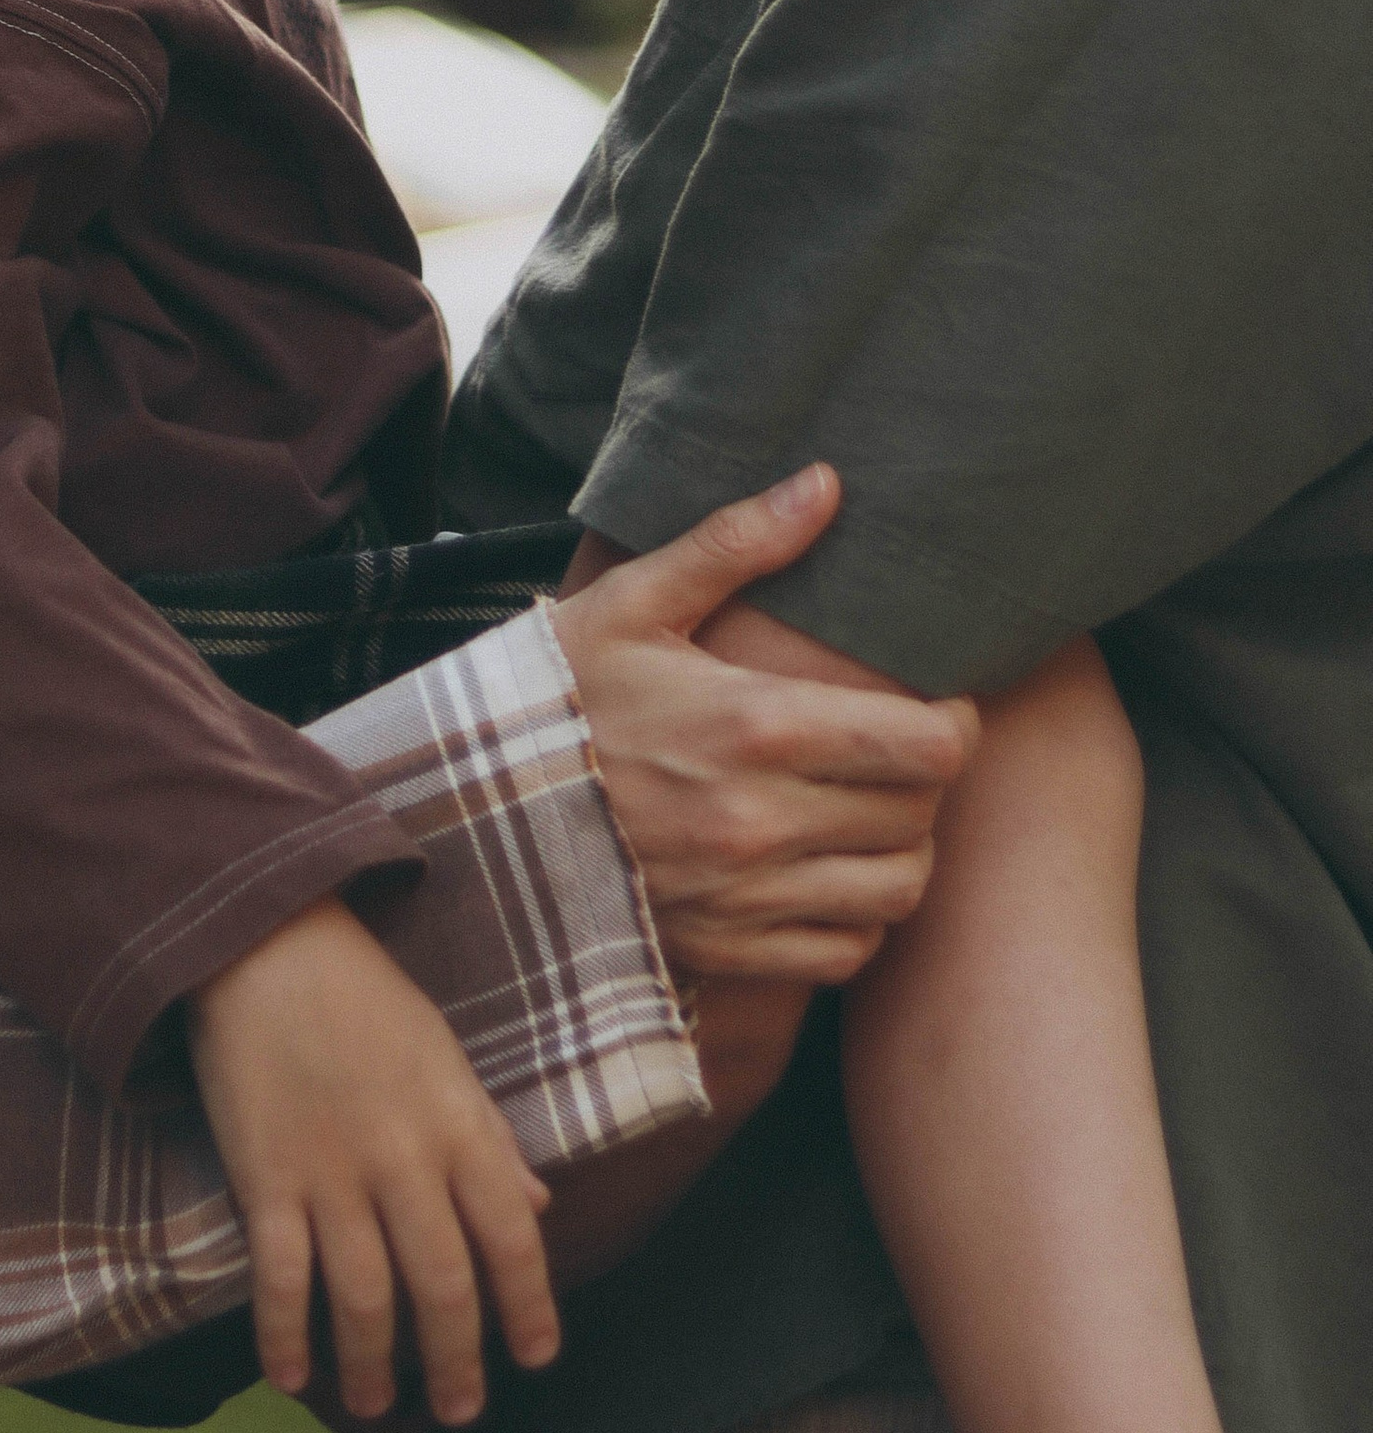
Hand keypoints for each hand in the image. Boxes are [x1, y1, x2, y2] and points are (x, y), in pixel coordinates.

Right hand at [186, 894, 556, 1427]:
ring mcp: (331, 1172)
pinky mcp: (265, 1176)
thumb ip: (491, 1137)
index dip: (530, 1305)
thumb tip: (539, 1207)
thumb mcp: (445, 1055)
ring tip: (375, 1404)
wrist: (265, 943)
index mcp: (457, 1121)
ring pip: (365, 1297)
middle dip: (455, 1360)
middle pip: (443, 1286)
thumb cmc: (365, 997)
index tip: (535, 1356)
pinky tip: (293, 1376)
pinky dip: (286, 1334)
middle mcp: (404, 1157)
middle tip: (460, 1408)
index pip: (512, 1236)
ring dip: (373, 1365)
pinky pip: (280, 1276)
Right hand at [552, 465, 977, 982]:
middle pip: (920, 814)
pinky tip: (830, 873)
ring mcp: (747, 894)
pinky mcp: (729, 949)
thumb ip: (736, 542)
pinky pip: (847, 950)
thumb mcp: (636, 601)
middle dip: (925, 779)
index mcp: (756, 723)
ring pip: (897, 889)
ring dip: (902, 849)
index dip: (954, 724)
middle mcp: (764, 819)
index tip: (939, 704)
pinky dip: (858, 917)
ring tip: (873, 811)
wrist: (477, 806)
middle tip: (898, 749)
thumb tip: (826, 483)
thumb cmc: (563, 692)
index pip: (926, 745)